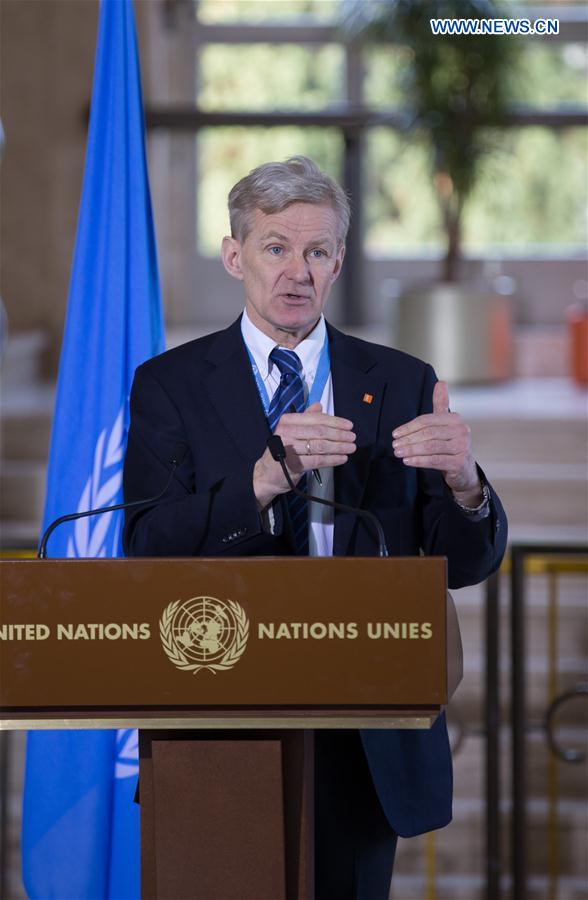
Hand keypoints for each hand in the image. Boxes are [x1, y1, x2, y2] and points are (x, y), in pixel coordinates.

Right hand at [253, 402, 355, 508]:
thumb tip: (319, 405)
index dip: (335, 422)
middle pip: (320, 432)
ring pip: (320, 446)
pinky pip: (317, 460)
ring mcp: (288, 448)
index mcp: (288, 421)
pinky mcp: (292, 464)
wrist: (267, 474)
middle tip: (352, 438)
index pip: (316, 419)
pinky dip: (332, 459)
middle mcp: (286, 432)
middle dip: (339, 435)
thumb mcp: (292, 431)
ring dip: (339, 447)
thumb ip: (305, 418)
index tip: (349, 426)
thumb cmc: (283, 451)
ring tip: (351, 448)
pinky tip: (342, 458)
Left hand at [392, 381, 481, 501]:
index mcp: (456, 419)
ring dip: (411, 450)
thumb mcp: (445, 423)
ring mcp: (462, 447)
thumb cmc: (450, 444)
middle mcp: (461, 431)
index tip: (395, 434)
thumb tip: (441, 382)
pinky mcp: (459, 463)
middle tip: (394, 445)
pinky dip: (419, 461)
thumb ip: (441, 404)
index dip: (409, 427)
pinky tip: (408, 461)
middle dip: (409, 439)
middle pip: (428, 433)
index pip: (427, 420)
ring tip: (398, 453)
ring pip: (431, 447)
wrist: (463, 469)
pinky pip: (435, 460)